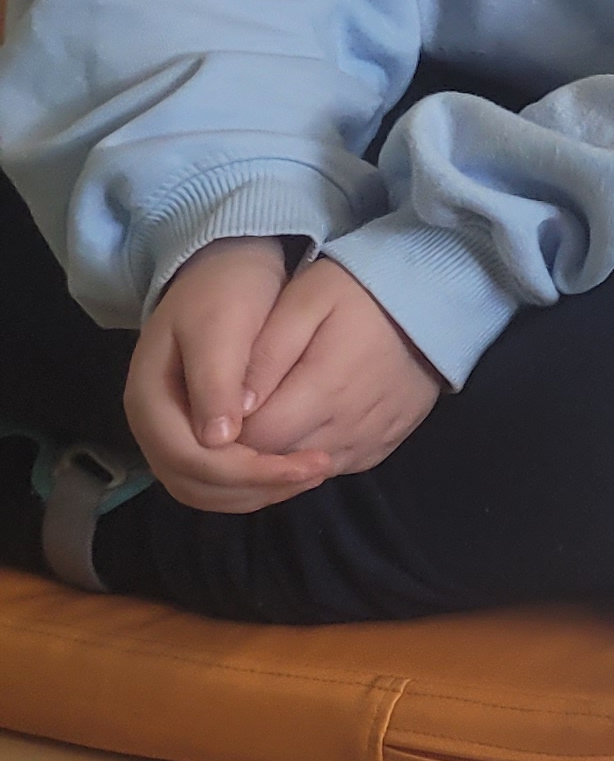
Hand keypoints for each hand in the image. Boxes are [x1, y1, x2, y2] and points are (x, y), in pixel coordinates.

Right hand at [124, 240, 326, 513]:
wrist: (225, 268)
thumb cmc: (225, 291)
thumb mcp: (220, 324)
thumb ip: (216, 379)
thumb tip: (219, 440)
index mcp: (149, 398)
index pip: (189, 458)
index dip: (246, 471)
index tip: (303, 465)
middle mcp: (153, 423)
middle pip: (193, 482)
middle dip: (254, 487)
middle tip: (315, 472)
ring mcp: (169, 431)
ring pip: (203, 488)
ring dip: (255, 492)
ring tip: (310, 474)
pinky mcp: (192, 433)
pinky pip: (214, 478)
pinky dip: (250, 484)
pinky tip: (292, 470)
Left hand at [236, 261, 443, 484]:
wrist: (435, 300)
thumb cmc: (360, 292)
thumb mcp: (305, 301)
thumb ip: (266, 353)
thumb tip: (233, 408)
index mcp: (323, 389)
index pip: (254, 438)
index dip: (227, 429)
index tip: (220, 406)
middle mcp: (348, 426)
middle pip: (276, 461)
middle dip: (248, 446)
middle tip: (240, 410)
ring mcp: (370, 440)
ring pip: (305, 471)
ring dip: (281, 453)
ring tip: (273, 414)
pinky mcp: (384, 445)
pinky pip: (336, 468)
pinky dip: (312, 455)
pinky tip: (308, 423)